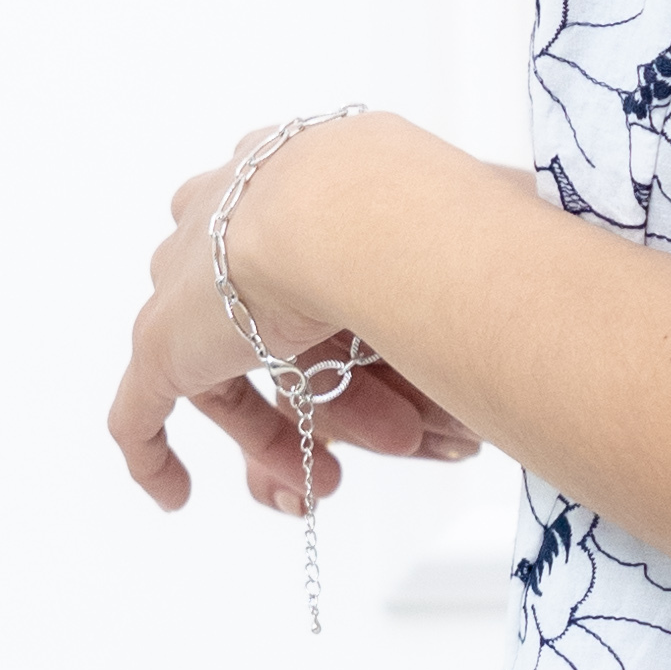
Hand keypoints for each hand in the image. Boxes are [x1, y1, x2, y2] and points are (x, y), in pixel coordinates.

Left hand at [110, 132, 485, 518]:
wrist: (353, 216)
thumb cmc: (428, 209)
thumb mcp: (473, 200)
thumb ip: (489, 206)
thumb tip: (531, 206)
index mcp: (287, 173)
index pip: (295, 258)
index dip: (337, 325)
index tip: (377, 367)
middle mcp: (223, 220)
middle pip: (255, 321)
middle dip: (313, 393)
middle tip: (374, 443)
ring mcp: (183, 284)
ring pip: (219, 373)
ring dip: (269, 436)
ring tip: (317, 486)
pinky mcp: (160, 345)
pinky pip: (139, 413)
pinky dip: (155, 456)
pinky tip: (176, 496)